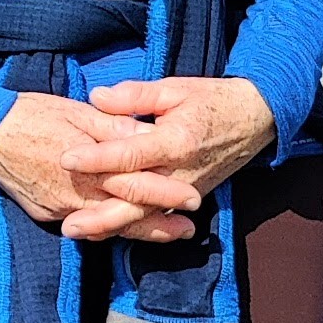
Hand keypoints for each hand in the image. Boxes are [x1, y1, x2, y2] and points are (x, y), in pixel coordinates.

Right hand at [0, 93, 202, 242]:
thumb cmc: (32, 113)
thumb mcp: (77, 112)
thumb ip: (112, 128)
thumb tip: (145, 135)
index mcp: (87, 164)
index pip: (135, 183)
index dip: (166, 193)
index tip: (192, 199)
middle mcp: (75, 193)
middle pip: (125, 214)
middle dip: (159, 224)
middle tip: (188, 231)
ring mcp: (59, 208)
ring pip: (105, 226)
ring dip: (137, 230)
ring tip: (166, 234)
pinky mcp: (45, 214)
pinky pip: (82, 224)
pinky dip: (105, 228)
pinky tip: (122, 228)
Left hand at [56, 76, 276, 240]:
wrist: (255, 119)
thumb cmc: (211, 100)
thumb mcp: (174, 89)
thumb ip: (134, 96)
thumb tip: (96, 97)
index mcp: (175, 142)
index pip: (130, 156)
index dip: (97, 158)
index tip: (66, 159)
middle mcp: (180, 174)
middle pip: (135, 200)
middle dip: (99, 214)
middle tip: (67, 225)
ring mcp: (185, 191)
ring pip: (144, 216)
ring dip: (110, 227)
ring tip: (78, 233)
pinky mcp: (187, 198)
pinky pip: (155, 216)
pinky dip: (130, 225)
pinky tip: (105, 230)